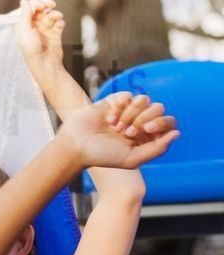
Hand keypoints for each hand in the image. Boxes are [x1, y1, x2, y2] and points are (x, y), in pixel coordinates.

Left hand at [16, 0, 64, 68]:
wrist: (44, 63)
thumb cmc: (31, 49)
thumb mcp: (25, 30)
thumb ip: (25, 14)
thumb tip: (24, 0)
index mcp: (24, 25)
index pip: (29, 8)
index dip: (35, 4)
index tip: (40, 6)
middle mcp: (34, 26)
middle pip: (40, 9)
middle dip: (46, 4)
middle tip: (51, 4)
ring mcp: (45, 29)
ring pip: (51, 15)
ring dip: (54, 14)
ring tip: (58, 16)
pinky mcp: (55, 33)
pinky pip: (59, 23)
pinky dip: (60, 22)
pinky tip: (59, 25)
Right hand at [60, 93, 177, 170]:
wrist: (76, 146)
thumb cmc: (102, 155)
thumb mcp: (132, 159)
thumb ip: (157, 149)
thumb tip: (177, 133)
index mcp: (147, 136)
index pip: (168, 122)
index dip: (160, 123)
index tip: (146, 130)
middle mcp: (139, 121)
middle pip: (158, 108)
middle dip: (143, 119)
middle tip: (127, 132)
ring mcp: (127, 110)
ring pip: (143, 99)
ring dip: (130, 113)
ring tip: (116, 126)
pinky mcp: (114, 101)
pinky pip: (127, 95)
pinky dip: (119, 106)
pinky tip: (108, 119)